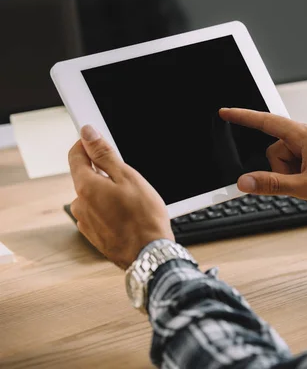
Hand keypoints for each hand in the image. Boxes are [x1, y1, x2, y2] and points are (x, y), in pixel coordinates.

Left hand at [68, 125, 173, 268]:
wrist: (148, 254)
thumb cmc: (144, 217)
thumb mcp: (128, 178)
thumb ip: (104, 155)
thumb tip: (87, 134)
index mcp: (86, 187)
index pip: (76, 155)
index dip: (86, 144)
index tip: (98, 140)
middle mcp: (80, 204)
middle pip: (86, 177)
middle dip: (104, 173)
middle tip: (129, 179)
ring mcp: (86, 222)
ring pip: (94, 197)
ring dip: (108, 194)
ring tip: (132, 202)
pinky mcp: (93, 235)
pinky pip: (99, 214)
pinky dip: (110, 211)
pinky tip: (128, 216)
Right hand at [219, 108, 306, 208]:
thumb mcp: (306, 187)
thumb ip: (272, 184)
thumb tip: (246, 182)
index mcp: (306, 135)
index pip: (267, 122)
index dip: (244, 117)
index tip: (226, 112)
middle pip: (278, 148)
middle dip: (283, 168)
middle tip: (303, 182)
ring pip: (292, 155)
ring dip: (296, 171)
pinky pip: (305, 156)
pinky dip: (305, 169)